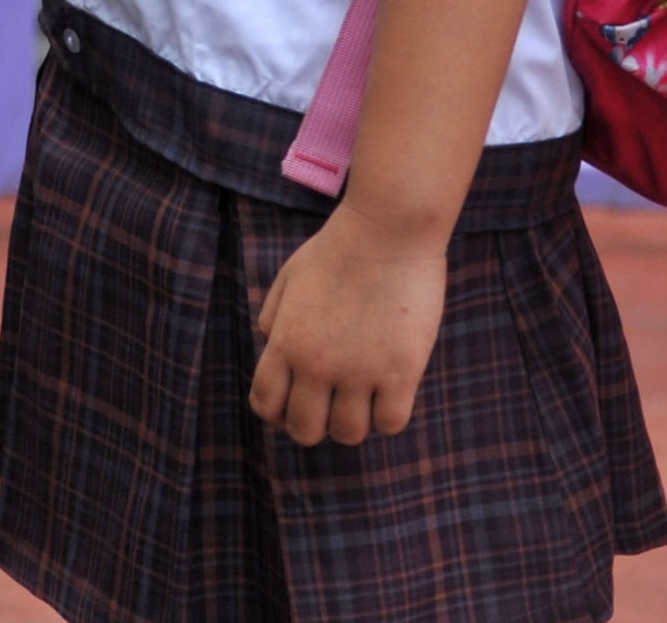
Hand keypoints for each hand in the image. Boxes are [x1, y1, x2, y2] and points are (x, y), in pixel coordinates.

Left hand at [247, 198, 446, 446]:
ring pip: (349, 434)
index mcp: (285, 342)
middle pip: (305, 431)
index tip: (293, 404)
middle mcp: (317, 365)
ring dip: (353, 421)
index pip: (266, 404)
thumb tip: (269, 348)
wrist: (387, 231)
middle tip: (330, 404)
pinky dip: (387, 416)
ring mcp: (360, 372)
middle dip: (314, 424)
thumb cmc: (338, 249)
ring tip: (363, 396)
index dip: (277, 413)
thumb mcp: (290, 278)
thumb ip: (274, 317)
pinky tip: (389, 392)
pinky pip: (390, 423)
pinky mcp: (401, 372)